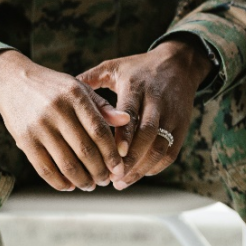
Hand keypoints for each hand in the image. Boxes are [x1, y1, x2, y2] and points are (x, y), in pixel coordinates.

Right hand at [0, 50, 129, 192]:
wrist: (13, 80)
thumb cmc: (52, 86)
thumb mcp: (78, 87)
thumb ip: (102, 106)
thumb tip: (126, 121)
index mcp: (74, 94)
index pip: (98, 130)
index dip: (111, 153)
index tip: (119, 168)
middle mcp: (57, 109)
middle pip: (84, 150)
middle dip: (99, 171)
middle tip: (106, 180)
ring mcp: (39, 125)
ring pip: (66, 163)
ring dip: (82, 180)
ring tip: (90, 185)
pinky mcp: (24, 139)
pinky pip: (44, 168)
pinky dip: (59, 182)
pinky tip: (70, 185)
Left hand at [77, 38, 211, 188]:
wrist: (179, 64)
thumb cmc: (140, 68)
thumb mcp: (115, 67)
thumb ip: (91, 79)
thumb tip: (64, 92)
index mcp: (136, 86)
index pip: (131, 113)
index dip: (123, 135)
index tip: (113, 154)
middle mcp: (156, 101)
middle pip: (148, 133)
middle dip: (131, 159)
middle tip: (113, 177)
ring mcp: (171, 115)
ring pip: (160, 147)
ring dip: (142, 168)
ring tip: (122, 181)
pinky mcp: (181, 126)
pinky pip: (170, 152)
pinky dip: (155, 167)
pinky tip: (138, 174)